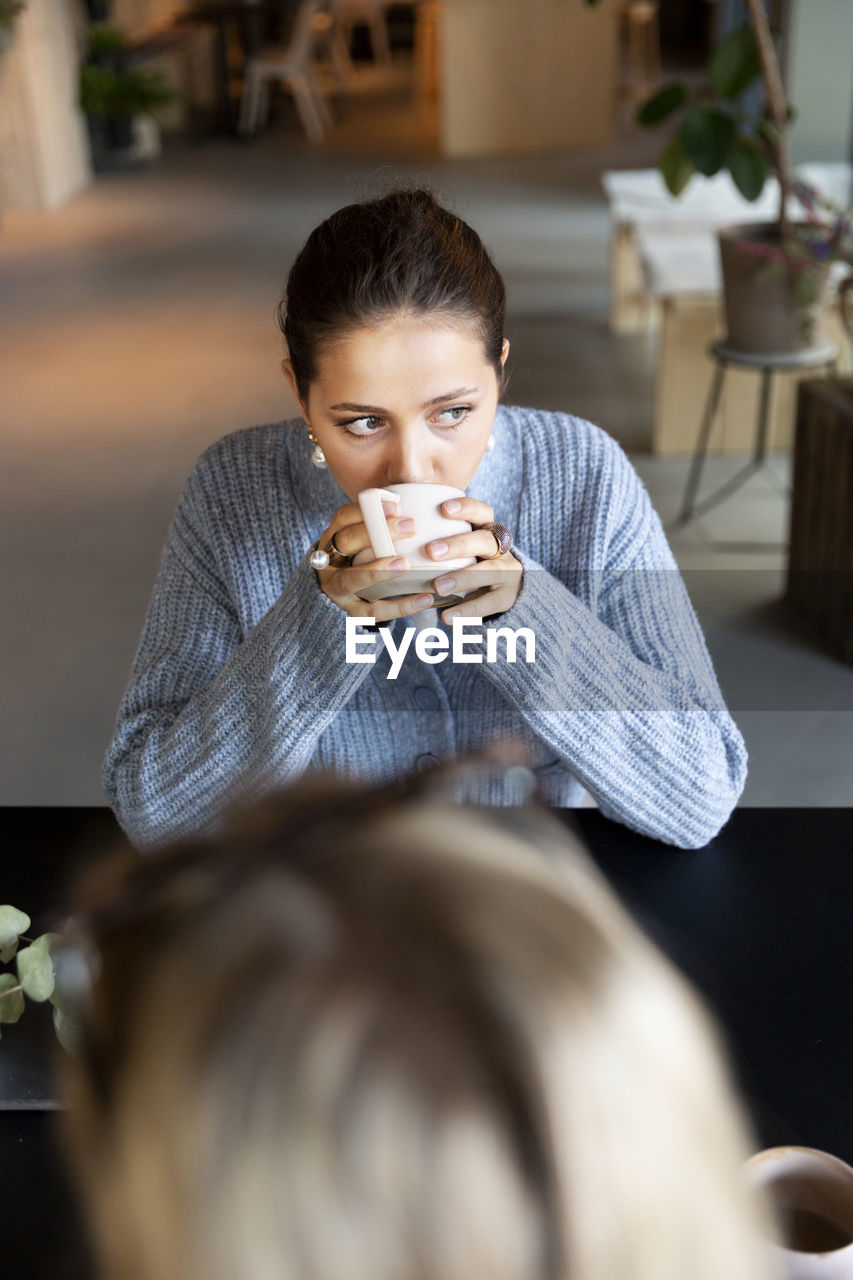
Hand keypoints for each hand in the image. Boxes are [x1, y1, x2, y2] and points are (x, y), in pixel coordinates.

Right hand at [313, 501, 435, 620]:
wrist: (337, 597)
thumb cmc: (359, 560)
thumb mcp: (362, 540)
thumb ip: (381, 523)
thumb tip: (416, 500)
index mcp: (333, 536)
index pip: (344, 517)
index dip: (367, 509)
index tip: (397, 506)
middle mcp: (330, 561)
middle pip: (346, 542)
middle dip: (376, 532)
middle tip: (411, 527)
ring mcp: (336, 588)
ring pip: (352, 579)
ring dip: (378, 570)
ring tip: (406, 564)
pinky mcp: (351, 611)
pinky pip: (374, 611)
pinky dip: (400, 606)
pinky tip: (424, 599)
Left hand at [427, 497, 522, 622]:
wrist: (501, 589)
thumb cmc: (467, 561)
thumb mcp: (457, 544)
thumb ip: (432, 533)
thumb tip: (394, 515)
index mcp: (486, 529)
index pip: (482, 511)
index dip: (466, 508)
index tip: (443, 509)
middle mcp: (501, 548)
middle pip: (486, 540)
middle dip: (459, 544)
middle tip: (431, 552)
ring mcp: (507, 571)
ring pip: (490, 570)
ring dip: (463, 577)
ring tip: (438, 587)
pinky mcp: (507, 596)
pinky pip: (490, 603)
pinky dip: (468, 610)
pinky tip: (447, 617)